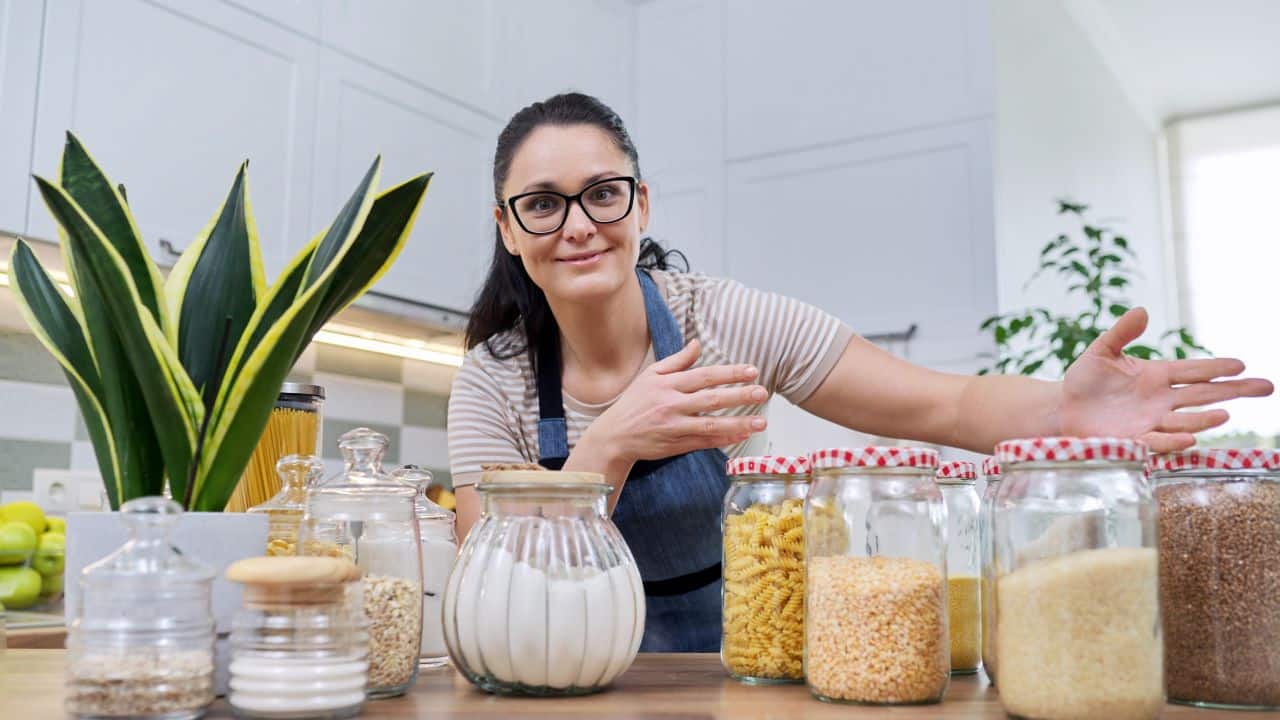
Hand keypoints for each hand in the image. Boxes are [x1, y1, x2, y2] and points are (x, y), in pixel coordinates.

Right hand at [581, 339, 767, 464]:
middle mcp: (672, 405)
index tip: (752, 371)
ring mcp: (674, 427)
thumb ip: (677, 361)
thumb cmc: (634, 402)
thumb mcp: (651, 376)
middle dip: (739, 396)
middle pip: (711, 399)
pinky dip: (723, 440)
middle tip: (762, 392)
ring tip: (761, 422)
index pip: (704, 376)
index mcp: (667, 385)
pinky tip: (742, 436)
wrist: (615, 435)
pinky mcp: (676, 445)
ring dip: (738, 423)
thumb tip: (697, 344)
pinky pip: (704, 443)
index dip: (729, 373)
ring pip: (711, 425)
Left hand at [1061, 308, 1272, 451]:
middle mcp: (1160, 399)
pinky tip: (1190, 436)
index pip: (1194, 370)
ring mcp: (1150, 420)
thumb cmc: (1084, 379)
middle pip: (1204, 394)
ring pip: (1186, 419)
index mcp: (1157, 375)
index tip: (1241, 365)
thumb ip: (1122, 333)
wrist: (1062, 408)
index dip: (1216, 368)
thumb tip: (1142, 311)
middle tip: (1265, 387)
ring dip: (1205, 418)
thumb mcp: (1101, 351)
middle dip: (1235, 391)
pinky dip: (1174, 439)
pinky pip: (1158, 440)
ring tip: (1225, 414)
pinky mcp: (1134, 439)